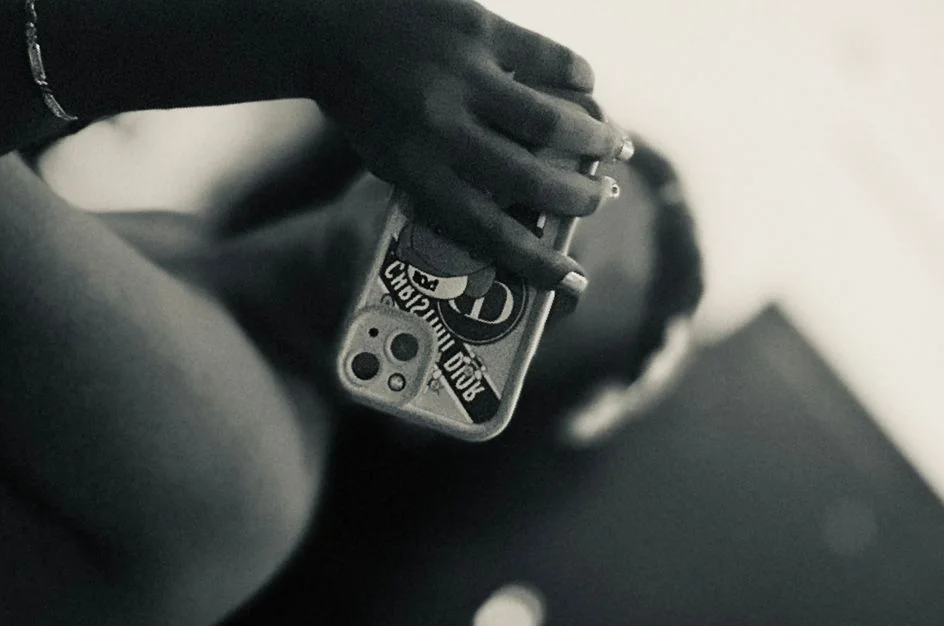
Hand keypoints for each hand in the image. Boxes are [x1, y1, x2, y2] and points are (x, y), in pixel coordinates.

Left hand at [304, 0, 629, 288]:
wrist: (330, 28)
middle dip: (577, 197)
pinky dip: (576, 76)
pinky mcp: (478, 29)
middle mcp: (442, 130)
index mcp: (417, 172)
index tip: (571, 280)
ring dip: (593, 138)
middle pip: (530, 179)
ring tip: (614, 147)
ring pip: (550, 120)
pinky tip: (587, 90)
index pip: (487, 231)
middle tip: (598, 200)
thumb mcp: (392, 160)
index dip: (534, 261)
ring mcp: (463, 77)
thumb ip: (443, 184)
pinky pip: (545, 58)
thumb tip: (510, 216)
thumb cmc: (366, 105)